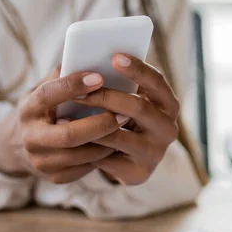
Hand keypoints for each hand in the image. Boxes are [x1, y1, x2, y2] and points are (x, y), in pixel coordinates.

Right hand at [0, 69, 128, 183]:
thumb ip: (63, 74)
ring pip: (82, 155)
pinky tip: (117, 143)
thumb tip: (88, 52)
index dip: (73, 86)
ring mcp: (41, 161)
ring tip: (126, 128)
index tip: (99, 76)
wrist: (18, 146)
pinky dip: (104, 155)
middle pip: (69, 134)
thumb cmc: (42, 109)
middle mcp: (30, 137)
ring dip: (108, 141)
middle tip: (124, 113)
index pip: (48, 95)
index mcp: (27, 109)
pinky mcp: (54, 177)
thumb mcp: (44, 89)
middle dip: (100, 124)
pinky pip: (85, 168)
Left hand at [74, 54, 179, 185]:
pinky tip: (69, 141)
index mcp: (168, 104)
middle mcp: (168, 129)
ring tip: (63, 116)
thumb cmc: (118, 115)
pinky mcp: (139, 174)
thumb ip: (112, 79)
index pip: (157, 81)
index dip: (138, 69)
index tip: (114, 57)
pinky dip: (88, 148)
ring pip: (119, 136)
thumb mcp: (122, 96)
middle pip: (138, 107)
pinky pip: (108, 159)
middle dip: (106, 97)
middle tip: (80, 91)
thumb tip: (82, 61)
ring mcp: (155, 153)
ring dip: (90, 125)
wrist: (124, 158)